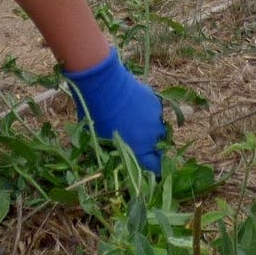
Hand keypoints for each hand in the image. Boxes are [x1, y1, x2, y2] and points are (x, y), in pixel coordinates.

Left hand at [63, 48, 166, 174]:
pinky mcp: (156, 102)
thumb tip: (115, 158)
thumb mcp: (100, 141)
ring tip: (135, 121)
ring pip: (158, 128)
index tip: (147, 165)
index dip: (152, 167)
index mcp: (140, 151)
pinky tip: (135, 107)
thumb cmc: (97, 117)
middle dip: (150, 146)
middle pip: (158, 147)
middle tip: (137, 141)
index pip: (156, 167)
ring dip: (150, 129)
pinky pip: (155, 112)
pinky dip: (149, 113)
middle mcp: (152, 137)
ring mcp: (156, 118)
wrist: (105, 87)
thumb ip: (113, 152)